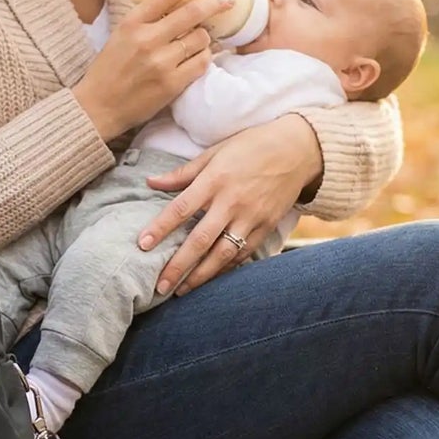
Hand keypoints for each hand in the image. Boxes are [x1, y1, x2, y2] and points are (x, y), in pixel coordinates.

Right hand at [72, 0, 233, 139]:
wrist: (99, 107)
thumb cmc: (109, 70)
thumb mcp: (120, 36)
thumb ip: (145, 20)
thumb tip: (177, 4)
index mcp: (131, 23)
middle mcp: (147, 40)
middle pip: (193, 13)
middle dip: (216, 3)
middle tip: (227, 0)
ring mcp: (161, 63)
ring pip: (200, 38)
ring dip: (205, 36)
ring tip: (200, 39)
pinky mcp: (171, 84)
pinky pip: (201, 63)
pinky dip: (205, 57)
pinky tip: (199, 57)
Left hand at [136, 114, 322, 295]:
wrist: (297, 150)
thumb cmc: (251, 146)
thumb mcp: (215, 152)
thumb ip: (183, 173)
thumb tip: (150, 182)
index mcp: (214, 180)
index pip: (181, 208)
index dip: (160, 228)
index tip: (142, 246)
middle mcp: (231, 202)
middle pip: (200, 239)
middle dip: (178, 265)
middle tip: (160, 286)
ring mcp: (251, 217)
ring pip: (223, 254)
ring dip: (201, 276)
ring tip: (182, 291)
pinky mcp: (266, 227)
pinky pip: (243, 253)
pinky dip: (226, 269)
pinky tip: (210, 279)